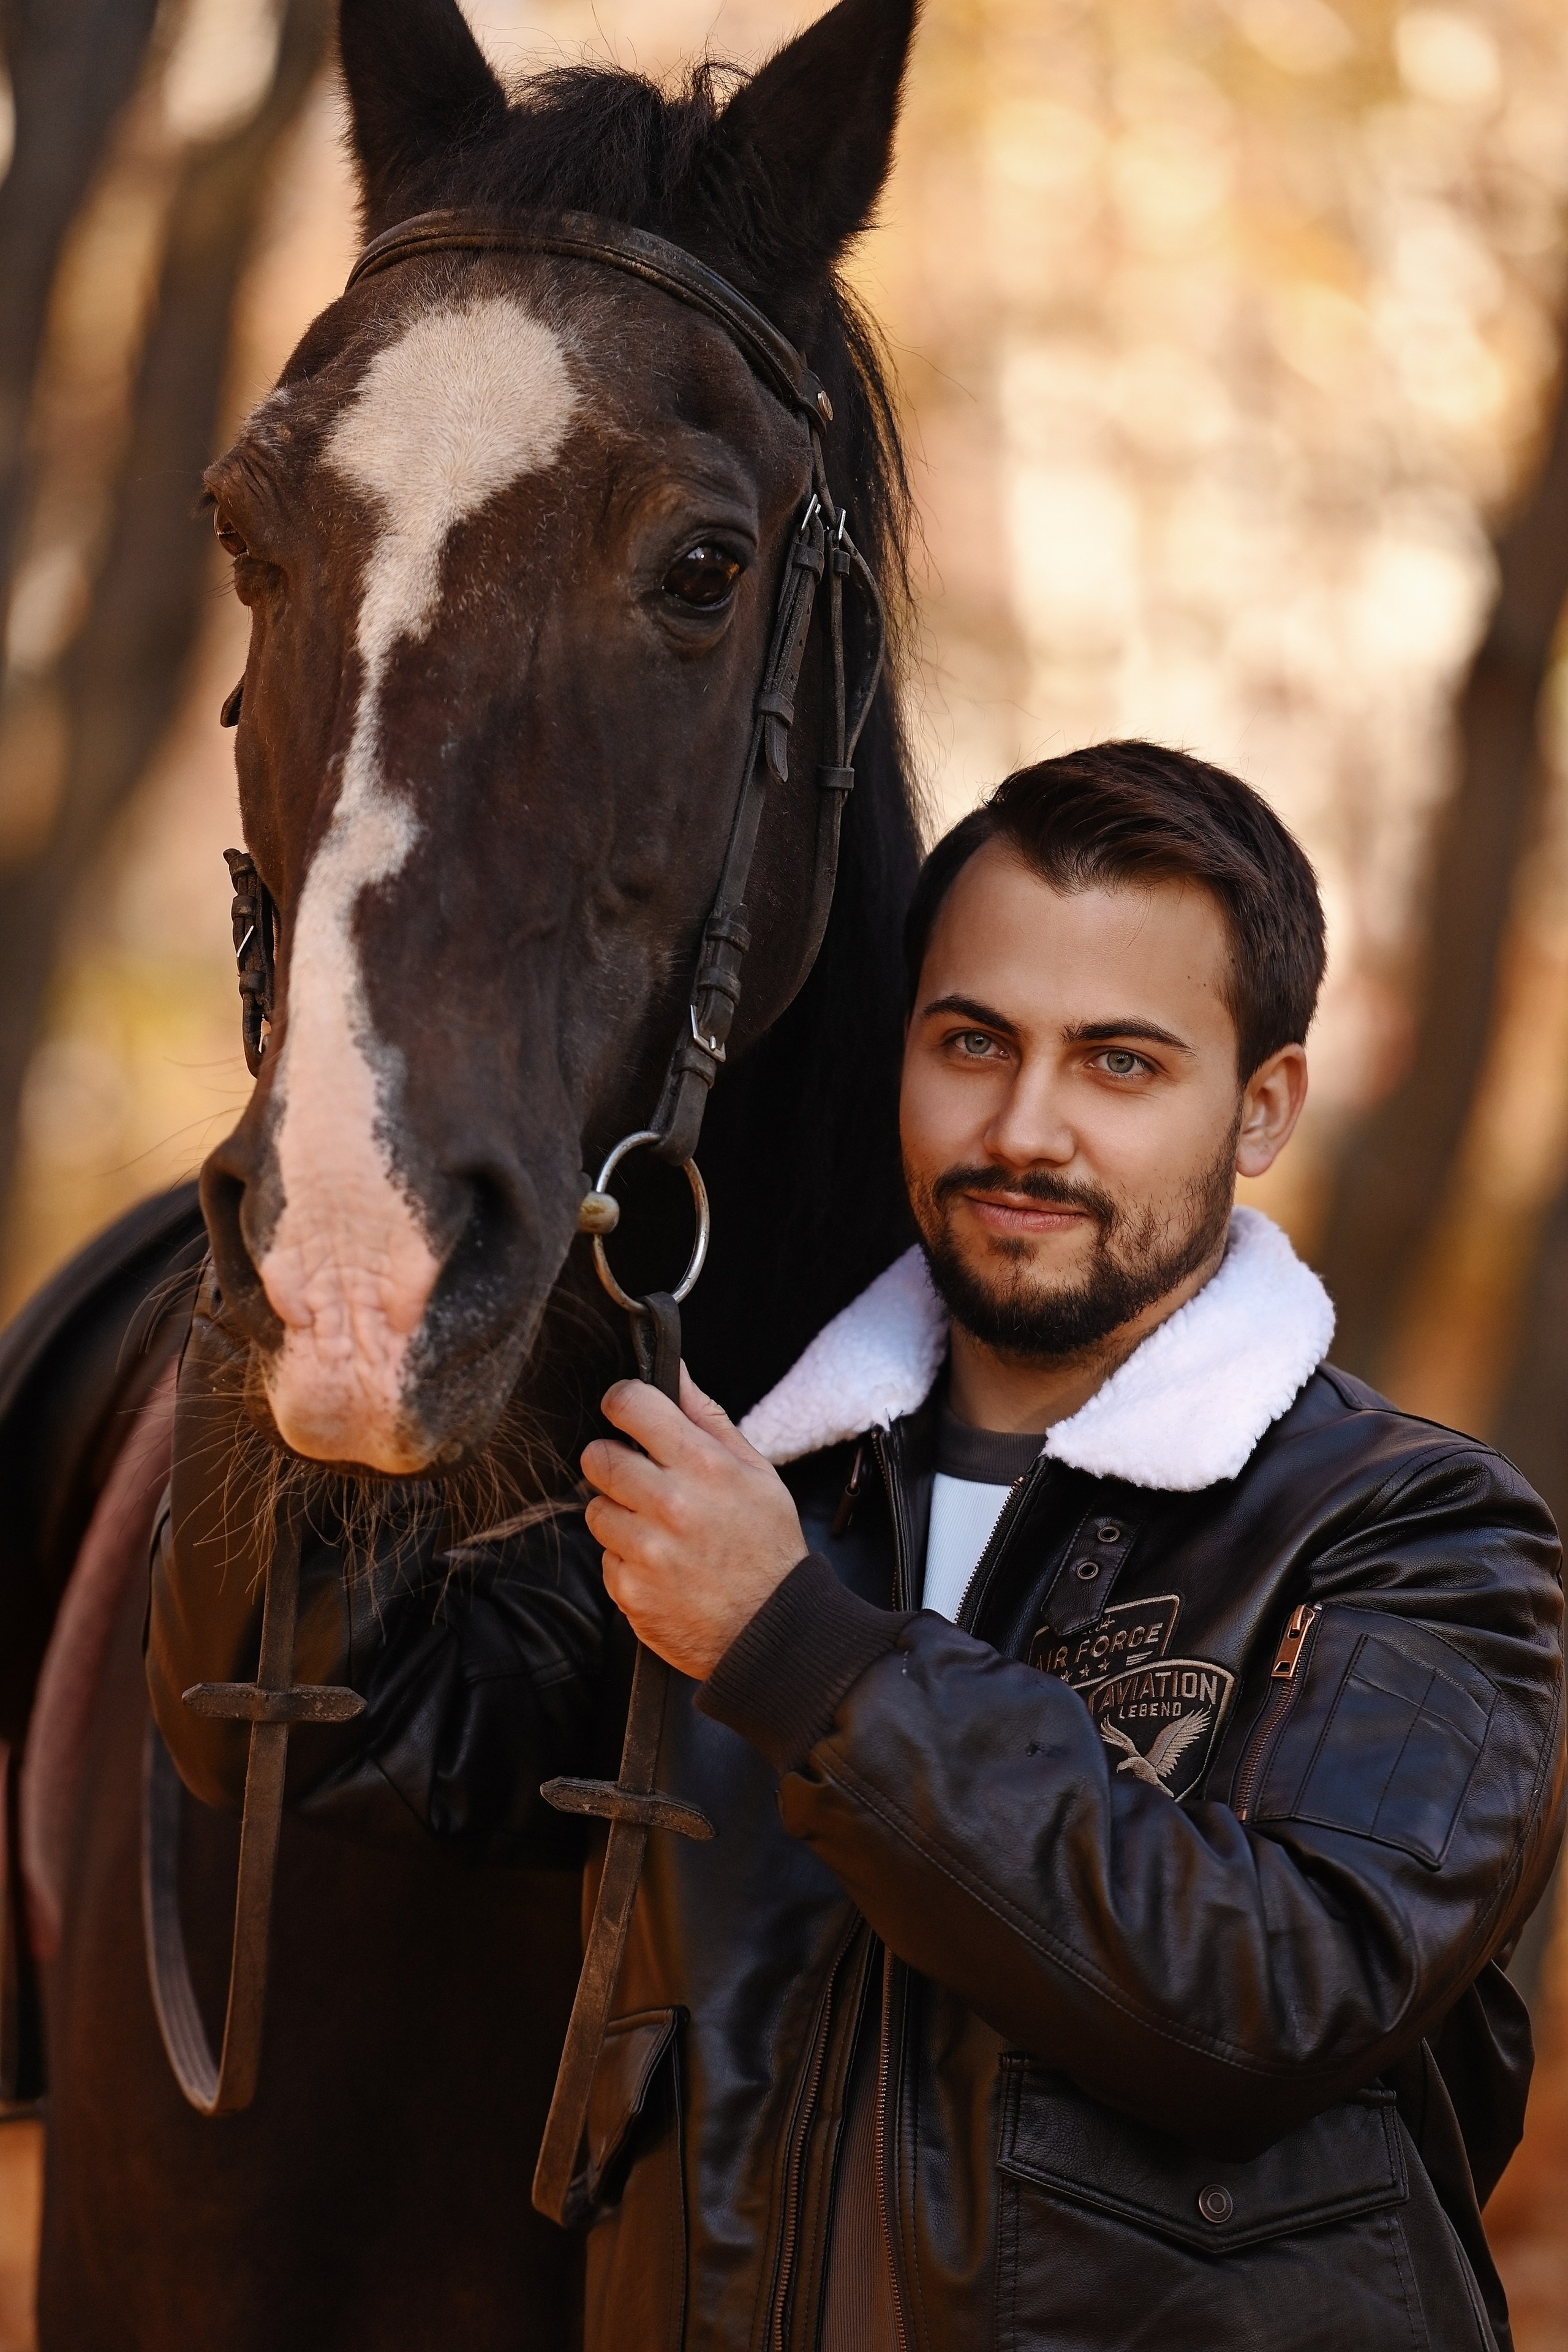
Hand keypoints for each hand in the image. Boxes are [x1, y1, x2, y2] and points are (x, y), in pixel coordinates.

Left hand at [581, 1367, 807, 1679]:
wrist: (773, 1632)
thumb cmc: (767, 1547)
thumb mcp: (756, 1472)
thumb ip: (708, 1417)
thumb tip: (675, 1369)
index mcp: (703, 1465)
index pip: (631, 1405)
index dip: (621, 1401)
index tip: (624, 1412)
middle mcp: (670, 1504)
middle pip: (598, 1457)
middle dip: (613, 1462)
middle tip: (640, 1478)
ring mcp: (646, 1550)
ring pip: (595, 1509)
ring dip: (618, 1515)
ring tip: (658, 1530)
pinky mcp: (629, 1590)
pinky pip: (605, 1558)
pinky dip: (626, 1561)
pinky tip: (660, 1566)